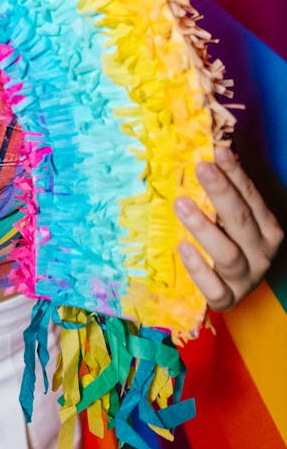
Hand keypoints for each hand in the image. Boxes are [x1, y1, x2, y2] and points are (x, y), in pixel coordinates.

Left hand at [175, 146, 283, 309]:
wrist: (229, 287)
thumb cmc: (227, 242)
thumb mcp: (230, 216)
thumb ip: (225, 190)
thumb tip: (209, 149)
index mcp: (267, 228)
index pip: (252, 196)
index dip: (236, 174)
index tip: (218, 151)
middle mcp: (262, 253)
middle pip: (241, 220)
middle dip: (221, 192)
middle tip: (200, 168)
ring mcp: (246, 278)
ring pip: (227, 254)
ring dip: (203, 227)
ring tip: (180, 204)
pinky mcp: (227, 299)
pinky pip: (213, 288)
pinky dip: (197, 269)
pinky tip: (182, 247)